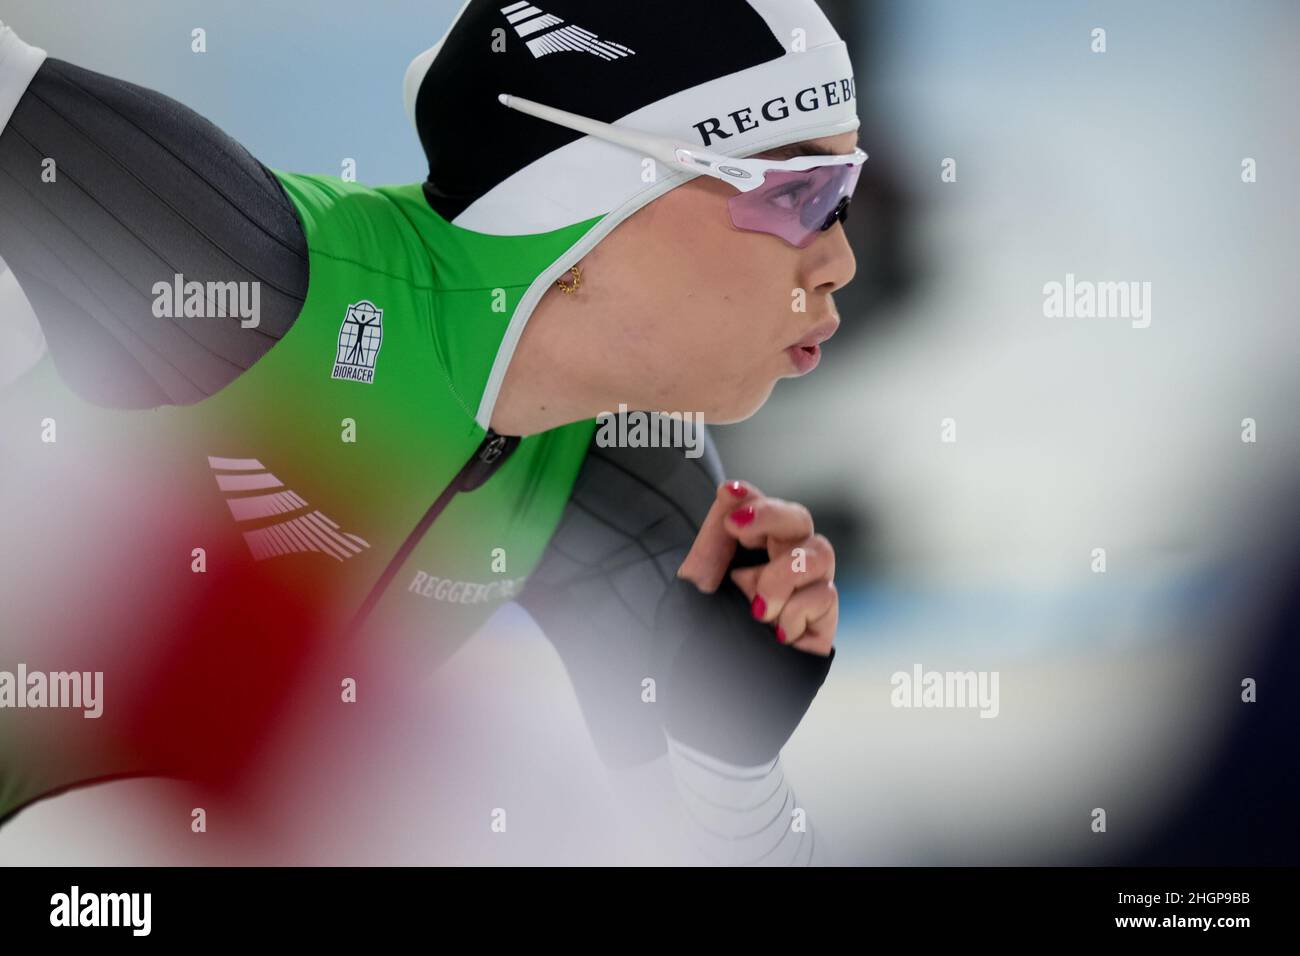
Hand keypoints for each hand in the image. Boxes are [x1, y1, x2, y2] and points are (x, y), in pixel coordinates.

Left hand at [675, 480, 836, 656]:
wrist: (716, 690)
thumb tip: (729, 489)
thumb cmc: (703, 634)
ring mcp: (808, 588)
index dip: (753, 497)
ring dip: (782, 576)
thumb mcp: (699, 581)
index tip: (731, 493)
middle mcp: (783, 562)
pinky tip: (776, 633)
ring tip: (756, 608)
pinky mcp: (824, 618)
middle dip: (769, 517)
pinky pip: (825, 594)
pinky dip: (796, 611)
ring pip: (820, 552)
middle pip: (799, 519)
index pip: (762, 507)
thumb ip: (715, 535)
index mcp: (752, 548)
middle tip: (735, 528)